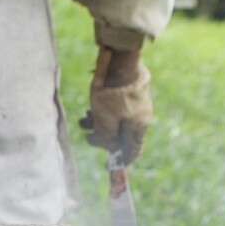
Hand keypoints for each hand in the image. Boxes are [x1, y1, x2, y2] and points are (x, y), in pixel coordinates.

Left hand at [79, 46, 152, 164]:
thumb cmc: (111, 94)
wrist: (118, 60)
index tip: (109, 165)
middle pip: (121, 134)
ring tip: (83, 120)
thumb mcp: (104, 121)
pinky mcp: (129, 90)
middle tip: (88, 135)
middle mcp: (141, 116)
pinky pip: (117, 107)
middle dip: (103, 136)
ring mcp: (137, 102)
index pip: (133, 151)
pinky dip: (104, 110)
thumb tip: (105, 146)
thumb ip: (105, 139)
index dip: (120, 160)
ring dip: (99, 122)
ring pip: (117, 119)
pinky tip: (90, 106)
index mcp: (138, 127)